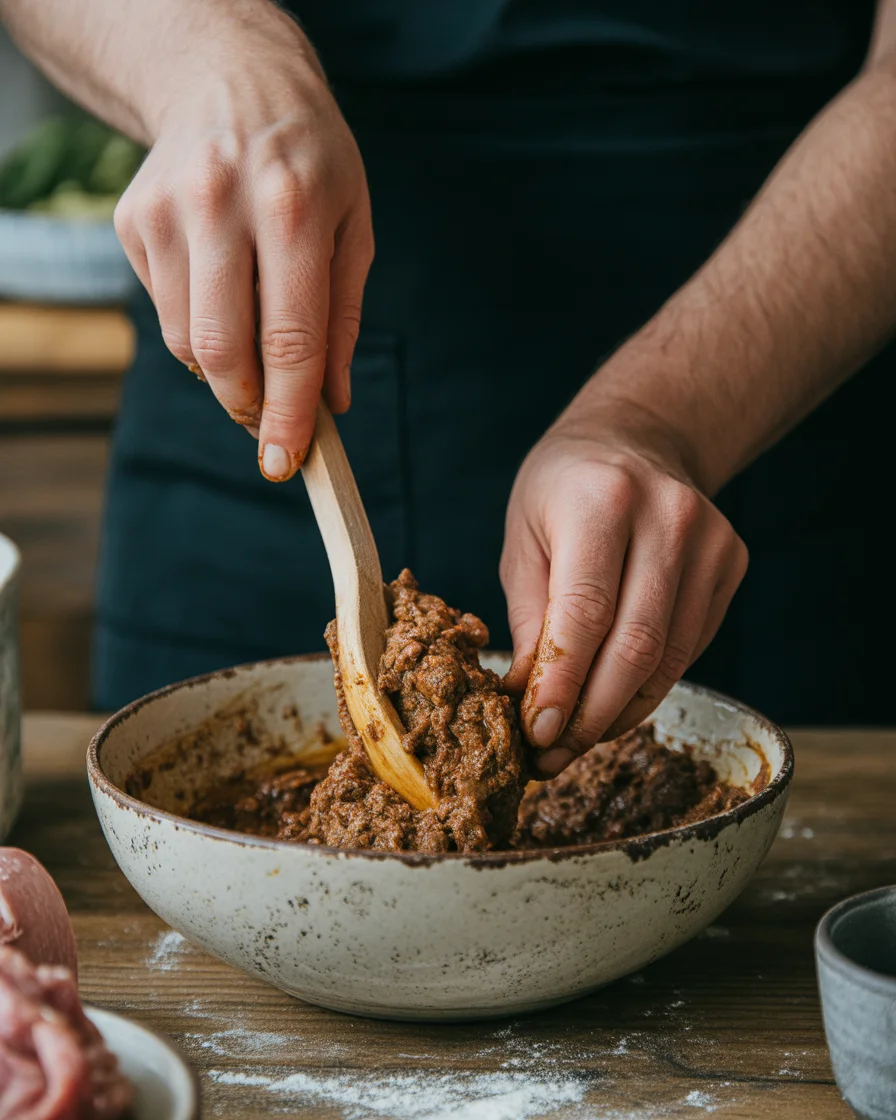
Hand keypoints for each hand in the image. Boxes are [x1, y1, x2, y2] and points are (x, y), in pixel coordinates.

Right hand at [113, 10, 372, 480]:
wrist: (228, 77)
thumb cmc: (310, 160)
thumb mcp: (353, 226)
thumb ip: (344, 318)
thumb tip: (333, 402)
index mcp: (292, 206)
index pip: (290, 337)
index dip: (290, 412)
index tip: (288, 462)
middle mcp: (220, 206)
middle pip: (225, 351)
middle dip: (250, 407)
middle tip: (270, 424)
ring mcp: (167, 213)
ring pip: (189, 343)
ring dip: (226, 372)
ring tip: (256, 342)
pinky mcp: (133, 222)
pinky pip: (165, 315)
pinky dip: (199, 331)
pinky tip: (222, 292)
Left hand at [501, 407, 747, 776]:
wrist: (637, 440)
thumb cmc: (563, 492)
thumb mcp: (524, 539)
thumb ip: (530, 617)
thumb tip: (533, 701)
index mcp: (601, 500)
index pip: (585, 613)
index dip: (562, 683)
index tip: (536, 734)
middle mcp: (668, 517)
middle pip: (635, 646)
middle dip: (591, 715)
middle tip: (553, 754)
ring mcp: (711, 541)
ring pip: (668, 658)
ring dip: (620, 713)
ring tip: (577, 739)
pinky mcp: (732, 564)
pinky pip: (690, 648)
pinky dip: (648, 687)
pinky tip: (614, 703)